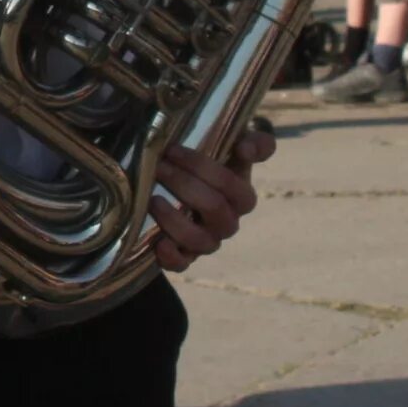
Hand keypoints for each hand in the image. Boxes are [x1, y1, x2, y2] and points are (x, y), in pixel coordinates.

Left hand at [147, 118, 273, 270]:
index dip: (204, 167)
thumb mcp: (231, 148)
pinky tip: (159, 244)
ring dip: (175, 220)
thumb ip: (255, 142)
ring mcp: (207, 241)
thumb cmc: (208, 168)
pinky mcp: (185, 256)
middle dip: (184, 184)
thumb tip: (245, 148)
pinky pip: (183, 264)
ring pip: (201, 240)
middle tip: (158, 167)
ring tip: (153, 200)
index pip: (235, 187)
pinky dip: (172, 258)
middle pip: (215, 208)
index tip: (173, 150)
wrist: (179, 191)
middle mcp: (227, 222)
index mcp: (241, 197)